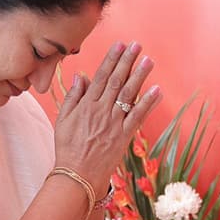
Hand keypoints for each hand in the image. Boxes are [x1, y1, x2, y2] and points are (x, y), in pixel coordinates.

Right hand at [54, 41, 160, 195]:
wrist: (76, 174)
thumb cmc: (67, 148)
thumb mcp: (63, 120)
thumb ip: (73, 97)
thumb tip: (81, 76)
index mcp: (86, 105)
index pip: (101, 76)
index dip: (111, 59)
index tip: (119, 45)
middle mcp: (101, 110)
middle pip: (117, 80)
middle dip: (127, 61)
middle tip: (137, 45)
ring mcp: (114, 123)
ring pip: (129, 94)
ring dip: (140, 76)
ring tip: (149, 61)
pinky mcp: (124, 136)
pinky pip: (138, 116)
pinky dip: (148, 103)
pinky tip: (157, 90)